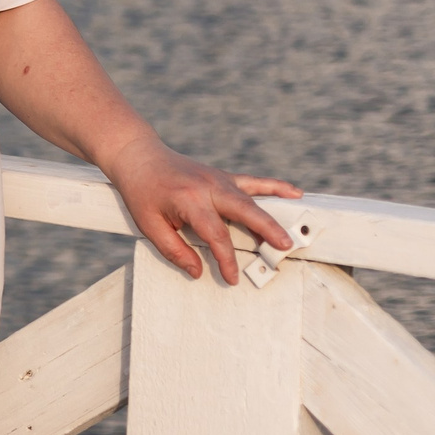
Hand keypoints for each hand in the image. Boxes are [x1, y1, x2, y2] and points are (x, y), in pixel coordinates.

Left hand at [99, 134, 302, 285]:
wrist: (138, 156)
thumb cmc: (141, 192)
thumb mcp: (148, 225)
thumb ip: (174, 250)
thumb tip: (197, 272)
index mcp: (189, 200)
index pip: (216, 234)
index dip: (226, 260)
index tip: (232, 278)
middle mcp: (208, 187)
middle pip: (244, 210)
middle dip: (266, 230)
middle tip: (283, 249)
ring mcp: (218, 179)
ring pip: (252, 198)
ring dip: (274, 215)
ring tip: (295, 231)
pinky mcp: (223, 176)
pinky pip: (253, 181)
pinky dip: (275, 186)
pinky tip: (295, 192)